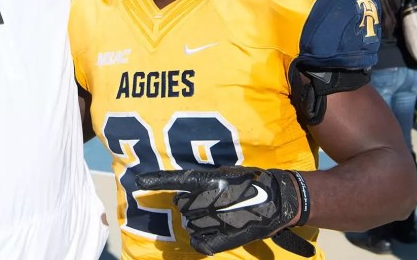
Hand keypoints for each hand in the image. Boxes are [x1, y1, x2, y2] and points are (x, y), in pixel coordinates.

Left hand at [136, 166, 313, 256]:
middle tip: (202, 204)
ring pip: (191, 224)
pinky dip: (199, 241)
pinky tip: (202, 237)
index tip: (139, 181)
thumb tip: (187, 188)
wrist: (278, 199)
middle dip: (186, 206)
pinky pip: (203, 243)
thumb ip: (205, 181)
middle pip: (183, 206)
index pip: (178, 180)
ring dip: (195, 222)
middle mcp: (211, 200)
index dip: (157, 181)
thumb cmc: (250, 182)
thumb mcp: (226, 173)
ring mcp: (218, 220)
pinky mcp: (227, 236)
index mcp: (211, 181)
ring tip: (211, 217)